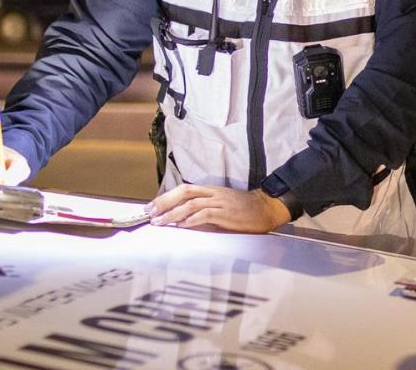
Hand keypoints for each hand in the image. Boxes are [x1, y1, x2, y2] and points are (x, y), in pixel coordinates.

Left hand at [147, 184, 290, 232]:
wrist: (266, 208)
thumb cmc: (244, 209)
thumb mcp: (222, 205)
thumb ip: (204, 209)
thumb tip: (183, 219)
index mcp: (211, 190)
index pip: (184, 189)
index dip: (166, 196)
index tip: (152, 207)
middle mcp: (213, 193)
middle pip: (184, 191)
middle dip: (165, 202)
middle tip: (150, 212)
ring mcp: (220, 202)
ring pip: (191, 204)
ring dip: (173, 213)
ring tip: (160, 222)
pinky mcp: (226, 213)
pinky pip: (205, 214)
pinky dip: (191, 220)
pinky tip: (182, 226)